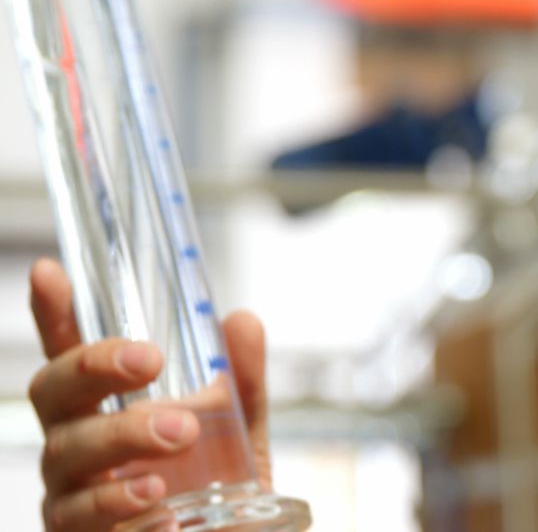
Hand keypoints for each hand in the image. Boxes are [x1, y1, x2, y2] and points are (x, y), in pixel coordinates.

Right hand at [28, 258, 271, 530]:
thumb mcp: (239, 431)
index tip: (51, 272)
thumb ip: (240, 382)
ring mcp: (69, 492)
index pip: (69, 352)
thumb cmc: (214, 488)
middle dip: (95, 366)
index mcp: (106, 407)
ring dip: (122, 435)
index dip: (53, 314)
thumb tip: (242, 321)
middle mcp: (76, 443)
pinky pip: (81, 518)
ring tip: (179, 432)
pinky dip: (120, 503)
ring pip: (66, 453)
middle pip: (52, 392)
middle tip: (152, 360)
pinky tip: (160, 502)